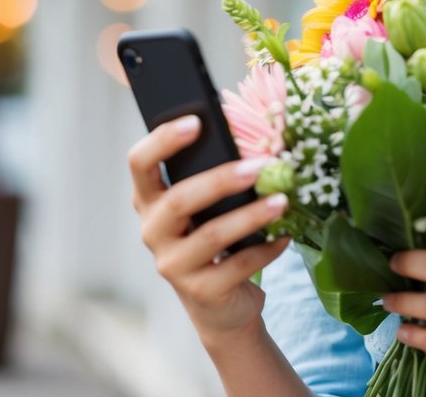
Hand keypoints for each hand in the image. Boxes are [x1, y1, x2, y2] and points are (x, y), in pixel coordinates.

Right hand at [127, 115, 290, 340]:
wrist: (220, 302)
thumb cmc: (215, 237)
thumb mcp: (208, 206)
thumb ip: (213, 176)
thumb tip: (255, 141)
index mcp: (151, 199)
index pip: (140, 163)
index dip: (162, 141)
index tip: (196, 122)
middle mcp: (153, 231)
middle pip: (178, 199)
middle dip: (222, 179)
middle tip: (262, 166)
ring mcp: (173, 264)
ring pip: (211, 235)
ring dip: (251, 215)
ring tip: (282, 200)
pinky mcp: (199, 291)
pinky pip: (236, 266)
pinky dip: (265, 249)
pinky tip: (285, 236)